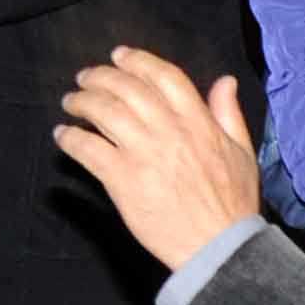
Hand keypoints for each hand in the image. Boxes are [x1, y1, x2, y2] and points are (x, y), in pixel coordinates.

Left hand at [52, 51, 268, 271]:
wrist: (220, 249)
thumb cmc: (232, 203)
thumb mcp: (241, 153)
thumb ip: (229, 114)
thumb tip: (224, 80)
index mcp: (198, 122)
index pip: (164, 76)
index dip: (137, 60)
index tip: (118, 55)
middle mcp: (169, 131)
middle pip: (126, 88)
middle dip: (100, 77)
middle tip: (85, 78)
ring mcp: (144, 154)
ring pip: (104, 112)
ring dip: (81, 101)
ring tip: (70, 102)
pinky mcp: (123, 180)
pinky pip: (88, 149)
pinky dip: (70, 137)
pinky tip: (62, 135)